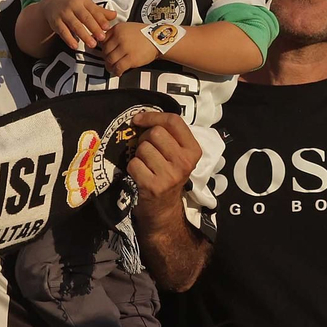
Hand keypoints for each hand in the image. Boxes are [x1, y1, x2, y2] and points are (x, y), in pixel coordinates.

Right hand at [43, 0, 114, 49]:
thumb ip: (100, 12)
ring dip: (84, 35)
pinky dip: (69, 39)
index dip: (100, 19)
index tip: (107, 27)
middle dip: (94, 28)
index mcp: (83, 1)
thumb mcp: (86, 5)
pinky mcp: (55, 22)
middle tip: (102, 38)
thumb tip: (115, 15)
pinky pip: (62, 31)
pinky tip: (75, 46)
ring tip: (92, 44)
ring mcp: (63, 14)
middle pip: (85, 17)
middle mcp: (73, 6)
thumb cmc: (73, 5)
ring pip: (74, 25)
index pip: (93, 10)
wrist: (51, 4)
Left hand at [98, 24, 158, 74]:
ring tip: (112, 68)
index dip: (102, 48)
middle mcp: (120, 37)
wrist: (159, 38)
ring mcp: (125, 48)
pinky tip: (118, 72)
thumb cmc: (145, 34)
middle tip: (109, 61)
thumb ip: (115, 33)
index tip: (104, 52)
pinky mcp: (131, 58)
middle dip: (106, 58)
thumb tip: (104, 42)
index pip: (102, 40)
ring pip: (110, 60)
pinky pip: (118, 67)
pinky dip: (116, 71)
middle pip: (105, 51)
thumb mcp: (127, 27)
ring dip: (110, 66)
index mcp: (118, 28)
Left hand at [125, 111, 201, 229]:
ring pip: (143, 148)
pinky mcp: (153, 186)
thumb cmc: (167, 174)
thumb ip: (168, 134)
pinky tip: (141, 176)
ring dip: (139, 155)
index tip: (139, 120)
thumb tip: (140, 117)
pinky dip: (133, 168)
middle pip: (155, 133)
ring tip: (146, 165)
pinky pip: (134, 164)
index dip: (153, 116)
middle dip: (145, 138)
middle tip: (148, 152)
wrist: (163, 209)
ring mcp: (170, 175)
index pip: (174, 121)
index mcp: (193, 150)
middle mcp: (185, 162)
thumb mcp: (177, 154)